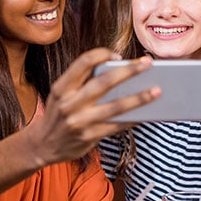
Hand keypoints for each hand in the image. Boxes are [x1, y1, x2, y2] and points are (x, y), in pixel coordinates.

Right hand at [23, 48, 158, 165]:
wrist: (43, 145)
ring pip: (115, 106)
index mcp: (61, 87)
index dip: (103, 55)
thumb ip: (81, 82)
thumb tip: (118, 71)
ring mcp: (80, 121)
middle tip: (148, 64)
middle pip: (104, 82)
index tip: (119, 55)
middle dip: (129, 71)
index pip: (83, 62)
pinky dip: (133, 119)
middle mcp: (69, 103)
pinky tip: (146, 113)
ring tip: (157, 91)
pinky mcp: (89, 137)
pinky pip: (116, 126)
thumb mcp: (61, 94)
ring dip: (139, 98)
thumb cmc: (58, 114)